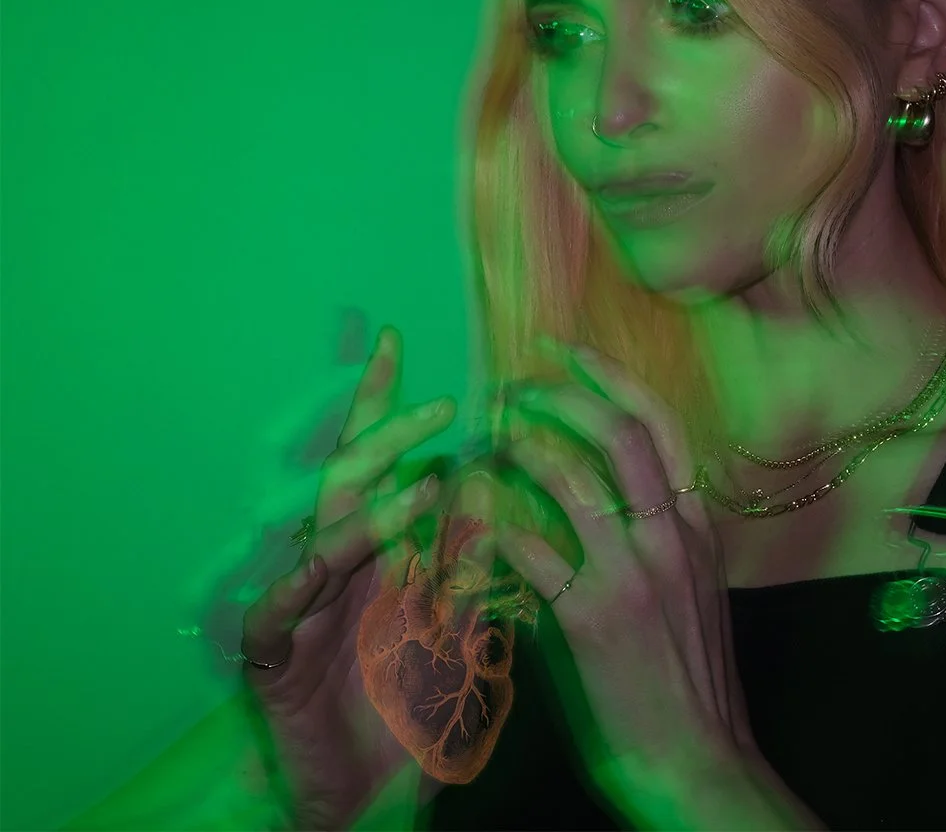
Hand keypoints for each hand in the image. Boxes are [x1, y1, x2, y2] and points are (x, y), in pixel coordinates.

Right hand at [239, 325, 455, 828]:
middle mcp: (334, 565)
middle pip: (348, 480)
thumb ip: (464, 562)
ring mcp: (302, 608)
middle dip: (384, 436)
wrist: (367, 801)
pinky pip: (276, 615)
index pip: (378, 462)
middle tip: (435, 405)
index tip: (396, 341)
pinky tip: (317, 567)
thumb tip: (490, 486)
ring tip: (426, 484)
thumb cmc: (409, 705)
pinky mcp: (273, 660)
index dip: (382, 404)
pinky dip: (298, 589)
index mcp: (372, 550)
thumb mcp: (452, 628)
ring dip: (370, 509)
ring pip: (322, 538)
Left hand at [482, 338, 758, 820]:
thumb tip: (604, 489)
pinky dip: (493, 520)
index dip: (608, 375)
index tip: (565, 351)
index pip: (658, 422)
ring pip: (569, 474)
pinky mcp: (592, 616)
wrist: (697, 764)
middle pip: (615, 430)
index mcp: (695, 524)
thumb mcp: (691, 589)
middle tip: (508, 386)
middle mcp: (670, 534)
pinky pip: (530, 545)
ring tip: (481, 440)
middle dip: (556, 394)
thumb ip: (656, 533)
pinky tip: (469, 516)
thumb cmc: (688, 677)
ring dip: (515, 446)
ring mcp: (633, 572)